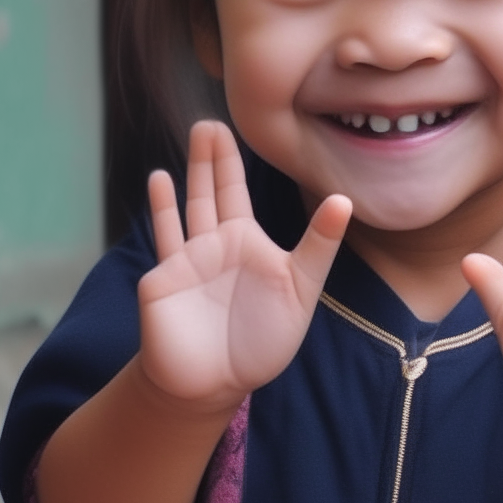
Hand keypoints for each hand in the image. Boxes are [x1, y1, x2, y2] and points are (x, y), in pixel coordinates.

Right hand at [137, 120, 351, 408]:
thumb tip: (344, 200)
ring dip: (191, 171)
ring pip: (190, 205)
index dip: (233, 161)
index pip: (237, 191)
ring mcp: (187, 258)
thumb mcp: (299, 289)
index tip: (234, 125)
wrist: (215, 384)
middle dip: (211, 155)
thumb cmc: (259, 342)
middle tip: (212, 119)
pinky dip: (161, 208)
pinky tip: (158, 178)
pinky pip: (164, 238)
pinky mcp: (165, 278)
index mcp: (245, 243)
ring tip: (195, 134)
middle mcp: (215, 243)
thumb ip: (318, 246)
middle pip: (212, 189)